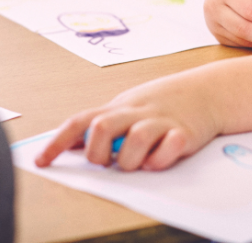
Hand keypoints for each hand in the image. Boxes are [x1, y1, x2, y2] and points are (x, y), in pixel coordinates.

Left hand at [35, 68, 219, 170]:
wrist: (208, 91)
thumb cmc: (164, 101)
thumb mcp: (130, 106)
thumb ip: (103, 122)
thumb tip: (68, 142)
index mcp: (120, 107)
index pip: (81, 121)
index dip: (59, 141)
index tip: (42, 162)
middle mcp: (137, 113)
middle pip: (103, 128)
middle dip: (98, 153)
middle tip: (108, 161)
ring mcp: (161, 122)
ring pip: (135, 141)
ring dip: (130, 160)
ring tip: (138, 162)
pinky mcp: (184, 134)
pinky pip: (169, 148)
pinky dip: (161, 159)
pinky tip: (160, 158)